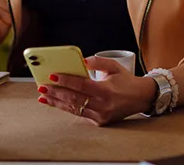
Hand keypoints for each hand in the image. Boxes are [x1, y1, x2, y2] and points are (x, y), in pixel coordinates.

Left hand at [37, 56, 157, 126]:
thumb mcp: (114, 66)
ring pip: (74, 108)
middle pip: (73, 98)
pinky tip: (56, 103)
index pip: (81, 85)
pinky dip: (67, 107)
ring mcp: (101, 116)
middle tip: (42, 87)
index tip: (52, 75)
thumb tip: (80, 61)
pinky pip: (79, 114)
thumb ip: (97, 61)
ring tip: (43, 97)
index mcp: (106, 90)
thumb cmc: (126, 81)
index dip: (65, 80)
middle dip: (55, 92)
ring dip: (56, 102)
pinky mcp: (100, 122)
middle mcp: (103, 105)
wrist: (141, 98)